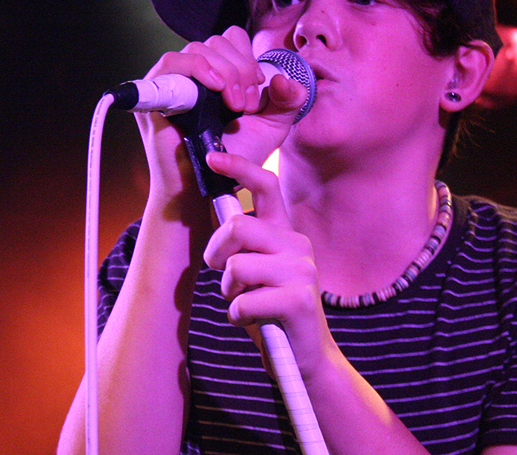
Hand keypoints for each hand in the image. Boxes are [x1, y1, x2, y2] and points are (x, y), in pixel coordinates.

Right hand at [135, 26, 306, 197]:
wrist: (211, 188)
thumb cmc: (237, 158)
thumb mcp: (274, 126)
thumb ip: (289, 100)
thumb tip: (282, 78)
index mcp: (218, 73)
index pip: (230, 38)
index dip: (248, 57)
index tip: (259, 88)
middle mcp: (193, 73)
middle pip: (216, 41)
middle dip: (241, 69)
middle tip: (248, 105)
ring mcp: (172, 82)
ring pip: (198, 49)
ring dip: (225, 72)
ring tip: (235, 105)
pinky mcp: (156, 96)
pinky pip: (171, 63)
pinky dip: (198, 69)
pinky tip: (216, 91)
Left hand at [202, 150, 338, 378]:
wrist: (304, 359)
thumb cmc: (271, 310)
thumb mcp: (255, 270)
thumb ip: (243, 243)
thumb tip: (216, 209)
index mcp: (285, 232)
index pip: (266, 185)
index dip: (238, 167)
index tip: (212, 157)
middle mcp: (297, 244)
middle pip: (237, 226)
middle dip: (216, 253)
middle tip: (224, 275)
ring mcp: (301, 270)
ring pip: (236, 266)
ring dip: (229, 291)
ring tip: (246, 303)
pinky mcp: (299, 299)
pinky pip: (243, 301)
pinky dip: (238, 316)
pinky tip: (254, 322)